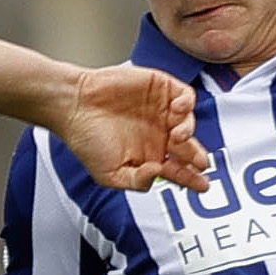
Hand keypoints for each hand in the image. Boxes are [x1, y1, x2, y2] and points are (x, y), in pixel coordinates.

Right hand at [58, 62, 214, 192]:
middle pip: (189, 147)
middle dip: (196, 156)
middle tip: (199, 162)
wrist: (73, 104)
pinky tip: (176, 109)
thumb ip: (136, 181)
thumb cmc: (86, 138)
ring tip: (177, 136)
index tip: (202, 185)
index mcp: (151, 156)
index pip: (178, 169)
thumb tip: (158, 175)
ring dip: (188, 130)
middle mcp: (160, 133)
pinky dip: (186, 103)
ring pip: (188, 121)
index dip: (192, 178)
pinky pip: (185, 95)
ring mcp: (161, 111)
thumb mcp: (109, 173)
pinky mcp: (160, 88)